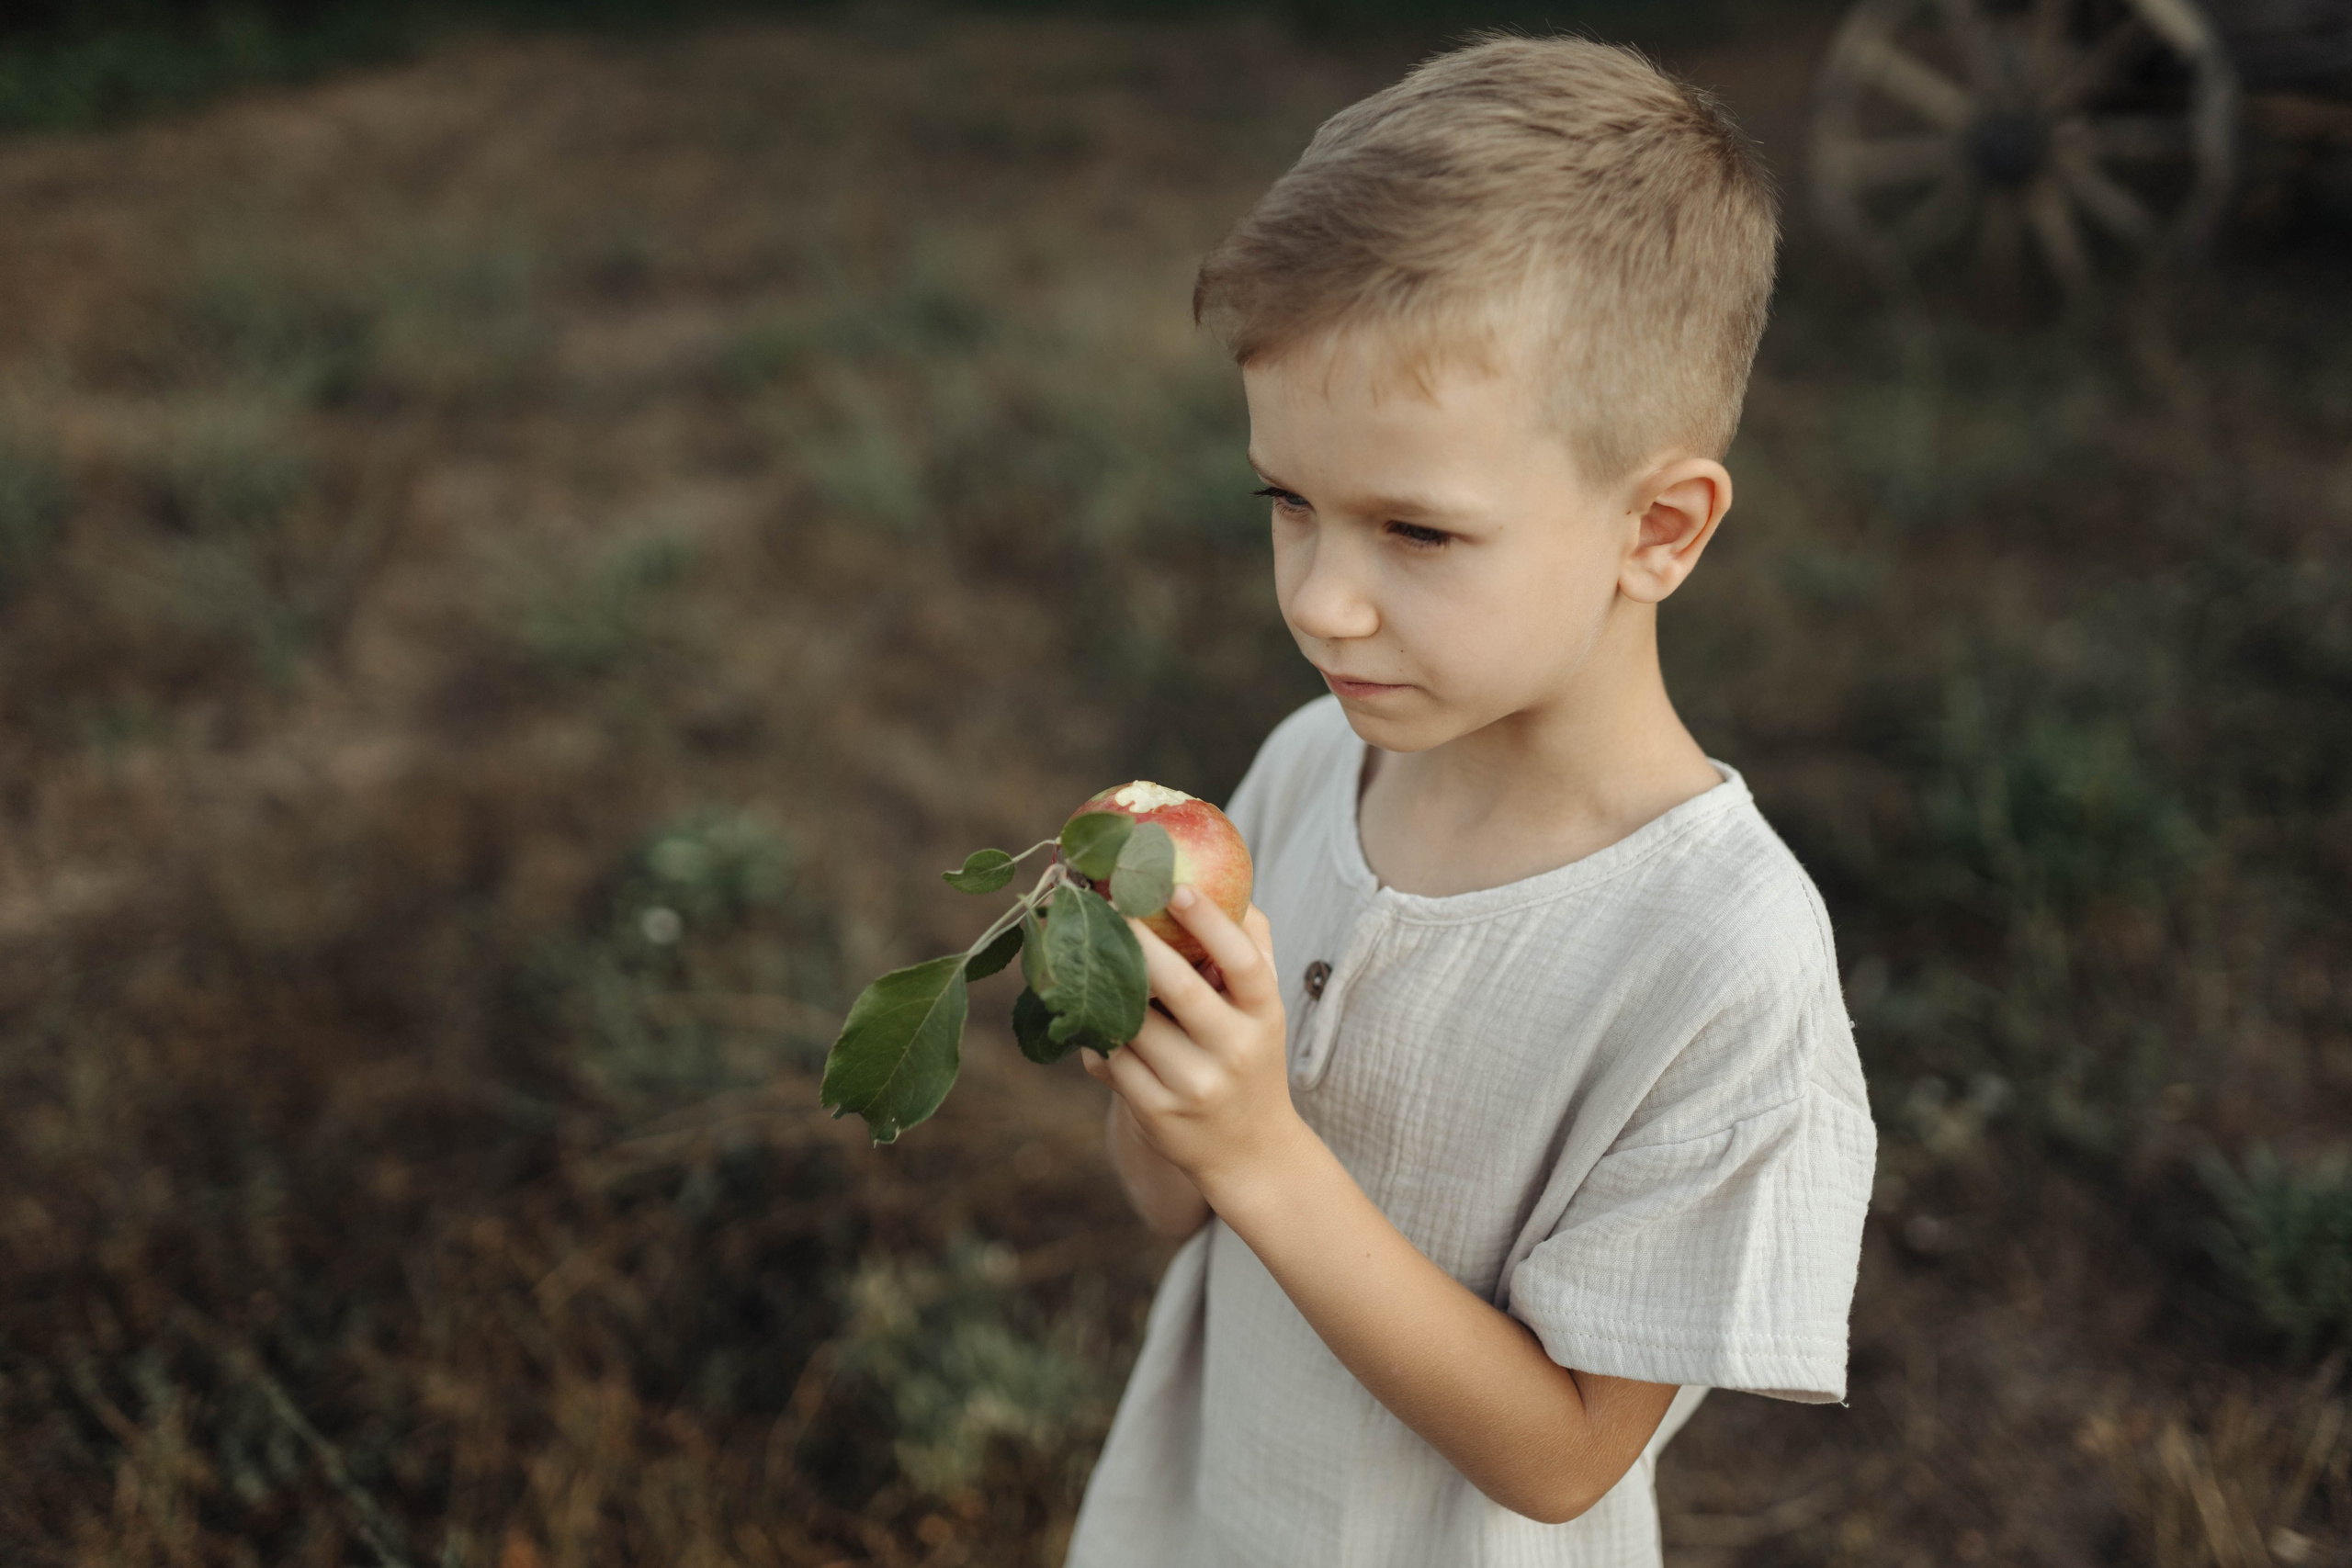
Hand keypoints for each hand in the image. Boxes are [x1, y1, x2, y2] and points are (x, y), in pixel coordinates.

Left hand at [1080, 888, 1301, 1200]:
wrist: (1250, 1152)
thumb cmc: (1250, 1055)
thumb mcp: (1264, 1007)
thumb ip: (1251, 944)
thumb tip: (1217, 878)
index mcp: (1266, 1015)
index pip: (1242, 962)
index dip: (1209, 922)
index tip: (1174, 887)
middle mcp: (1233, 1050)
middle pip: (1179, 988)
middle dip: (1137, 942)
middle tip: (1107, 904)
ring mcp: (1194, 1085)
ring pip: (1133, 1022)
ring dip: (1106, 986)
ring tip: (1087, 950)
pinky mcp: (1157, 1113)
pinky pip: (1110, 1059)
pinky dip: (1094, 1031)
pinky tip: (1086, 1010)